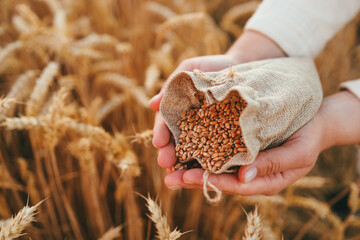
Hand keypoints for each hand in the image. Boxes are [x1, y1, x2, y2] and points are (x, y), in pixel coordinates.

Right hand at [150, 54, 240, 170]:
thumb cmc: (210, 67)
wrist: (240, 66)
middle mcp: (189, 125)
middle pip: (177, 142)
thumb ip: (172, 85)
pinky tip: (209, 171)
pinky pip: (217, 150)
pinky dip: (211, 161)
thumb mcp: (189, 70)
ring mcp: (206, 133)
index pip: (166, 124)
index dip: (161, 133)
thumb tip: (152, 104)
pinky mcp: (225, 137)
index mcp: (177, 111)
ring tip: (180, 176)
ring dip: (185, 164)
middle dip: (170, 154)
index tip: (158, 143)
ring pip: (194, 151)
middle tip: (165, 164)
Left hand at [164, 91, 359, 194]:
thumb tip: (244, 177)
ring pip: (213, 165)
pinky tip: (182, 142)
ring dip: (191, 164)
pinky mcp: (237, 143)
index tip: (189, 177)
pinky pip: (216, 148)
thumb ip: (272, 165)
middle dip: (193, 178)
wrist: (313, 121)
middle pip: (218, 178)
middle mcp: (248, 172)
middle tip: (169, 177)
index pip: (235, 186)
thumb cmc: (309, 138)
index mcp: (263, 180)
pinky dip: (200, 146)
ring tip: (167, 164)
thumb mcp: (298, 153)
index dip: (213, 182)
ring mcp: (242, 159)